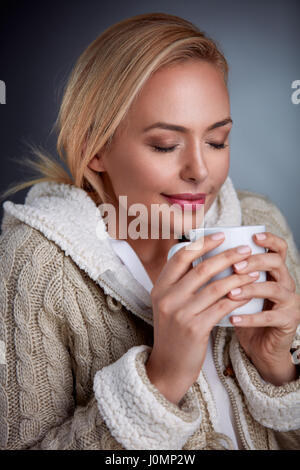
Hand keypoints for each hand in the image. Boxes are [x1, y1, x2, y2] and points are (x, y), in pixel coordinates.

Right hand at [146, 234, 257, 404]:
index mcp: (159, 288)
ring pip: (216, 287)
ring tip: (254, 270)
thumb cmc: (173, 333)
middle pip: (202, 269)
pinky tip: (249, 293)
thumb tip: (205, 259)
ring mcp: (180, 314)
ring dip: (239, 277)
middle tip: (246, 249)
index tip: (221, 235)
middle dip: (227, 256)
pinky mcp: (195, 329)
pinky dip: (238, 298)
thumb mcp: (167, 305)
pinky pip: (222, 307)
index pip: (180, 257)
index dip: (202, 243)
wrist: (168, 367)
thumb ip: (180, 284)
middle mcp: (167, 298)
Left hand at [227, 231, 299, 383]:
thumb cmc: (245, 312)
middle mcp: (285, 282)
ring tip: (230, 293)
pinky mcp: (289, 321)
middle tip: (234, 267)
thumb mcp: (238, 289)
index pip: (278, 248)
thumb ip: (228, 273)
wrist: (260, 346)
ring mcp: (290, 301)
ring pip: (274, 288)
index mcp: (274, 271)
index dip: (268, 240)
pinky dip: (249, 318)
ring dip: (250, 289)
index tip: (251, 237)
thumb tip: (199, 255)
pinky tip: (232, 318)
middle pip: (276, 263)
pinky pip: (270, 317)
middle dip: (254, 262)